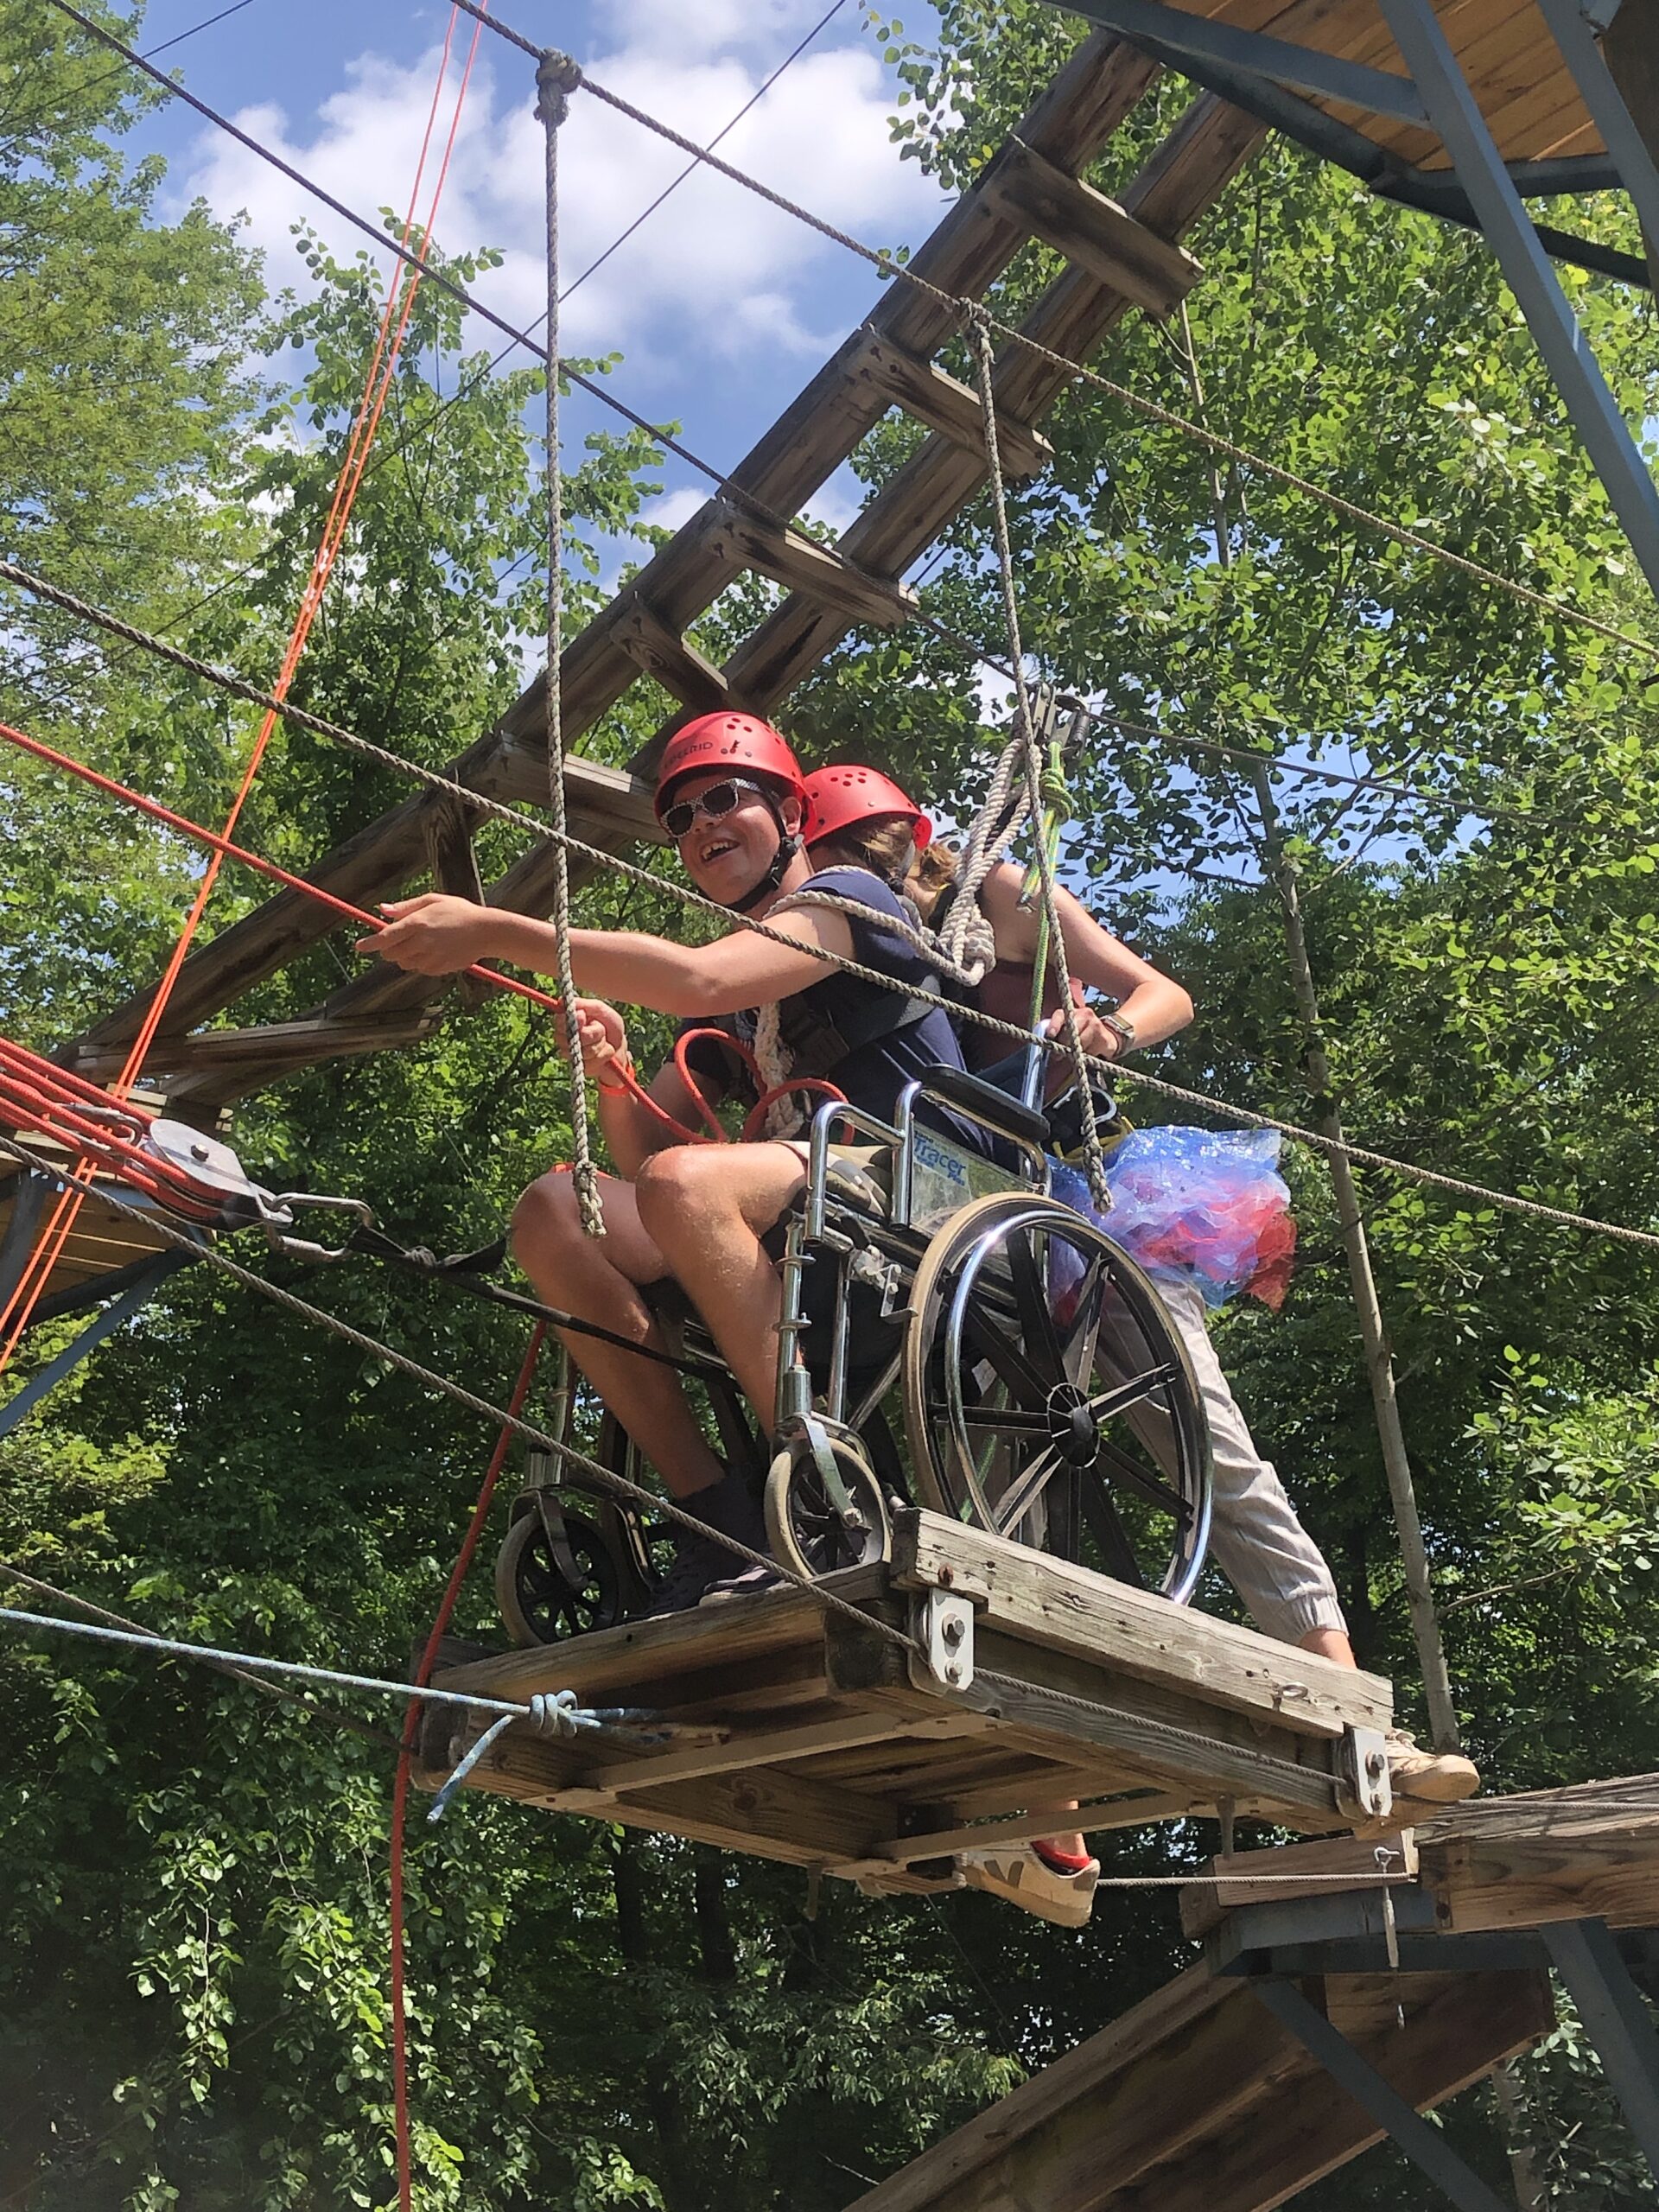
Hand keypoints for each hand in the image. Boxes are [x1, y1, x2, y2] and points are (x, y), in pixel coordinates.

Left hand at [359, 894, 497, 975]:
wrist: (487, 931)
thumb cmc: (459, 911)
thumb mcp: (433, 900)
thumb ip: (406, 907)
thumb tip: (382, 910)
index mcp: (418, 922)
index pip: (385, 937)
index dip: (369, 943)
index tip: (359, 947)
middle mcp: (421, 941)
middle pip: (391, 954)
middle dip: (389, 949)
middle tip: (400, 940)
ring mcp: (430, 957)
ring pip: (404, 963)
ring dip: (406, 956)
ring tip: (424, 943)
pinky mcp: (439, 968)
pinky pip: (420, 969)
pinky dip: (422, 962)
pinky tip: (437, 951)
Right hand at [558, 998, 630, 1086]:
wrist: (621, 1047)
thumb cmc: (609, 1026)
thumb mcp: (601, 1010)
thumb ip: (584, 1005)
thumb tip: (562, 1001)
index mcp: (567, 1022)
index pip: (559, 1021)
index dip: (571, 1020)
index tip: (583, 1016)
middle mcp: (564, 1038)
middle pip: (571, 1037)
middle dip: (592, 1033)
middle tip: (601, 1028)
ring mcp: (571, 1054)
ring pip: (584, 1050)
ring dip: (600, 1043)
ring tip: (604, 1040)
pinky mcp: (581, 1067)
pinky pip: (592, 1061)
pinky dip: (604, 1054)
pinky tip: (606, 1051)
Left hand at [1050, 1004, 1121, 1060]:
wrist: (1105, 1036)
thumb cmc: (1080, 1034)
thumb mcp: (1067, 1031)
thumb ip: (1056, 1035)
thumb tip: (1045, 1049)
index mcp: (1070, 1012)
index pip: (1060, 1015)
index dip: (1054, 1025)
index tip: (1050, 1034)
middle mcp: (1084, 1014)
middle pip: (1071, 1031)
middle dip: (1063, 1044)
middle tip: (1057, 1056)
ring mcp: (1096, 1024)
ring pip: (1080, 1043)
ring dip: (1076, 1052)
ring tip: (1076, 1053)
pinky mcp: (1104, 1036)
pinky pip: (1091, 1051)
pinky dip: (1087, 1055)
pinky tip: (1088, 1052)